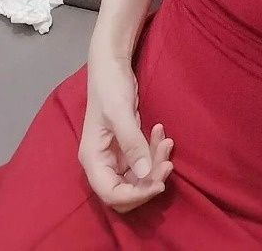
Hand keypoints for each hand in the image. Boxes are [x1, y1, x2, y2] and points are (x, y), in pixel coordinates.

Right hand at [78, 49, 173, 213]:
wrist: (112, 66)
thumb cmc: (110, 87)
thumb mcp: (120, 113)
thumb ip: (132, 143)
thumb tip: (145, 173)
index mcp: (93, 159)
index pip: (111, 194)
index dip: (135, 195)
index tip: (159, 184)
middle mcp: (102, 163)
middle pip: (126, 191)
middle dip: (149, 181)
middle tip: (168, 163)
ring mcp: (115, 156)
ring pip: (138, 177)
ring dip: (155, 164)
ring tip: (167, 142)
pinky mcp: (127, 147)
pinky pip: (143, 160)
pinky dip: (154, 151)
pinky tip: (161, 132)